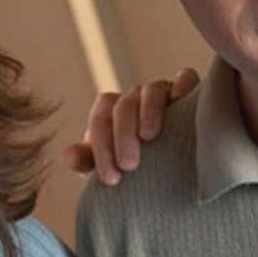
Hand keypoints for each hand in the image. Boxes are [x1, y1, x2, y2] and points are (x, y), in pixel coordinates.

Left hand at [62, 67, 199, 184]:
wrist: (173, 167)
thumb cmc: (137, 166)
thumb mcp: (111, 166)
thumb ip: (87, 160)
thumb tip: (69, 155)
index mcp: (112, 112)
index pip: (101, 118)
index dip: (102, 146)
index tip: (110, 178)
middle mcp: (135, 99)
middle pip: (123, 105)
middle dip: (122, 135)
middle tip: (129, 165)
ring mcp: (162, 93)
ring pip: (151, 91)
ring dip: (148, 111)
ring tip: (149, 137)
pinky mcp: (188, 92)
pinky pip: (185, 79)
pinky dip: (183, 87)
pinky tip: (182, 104)